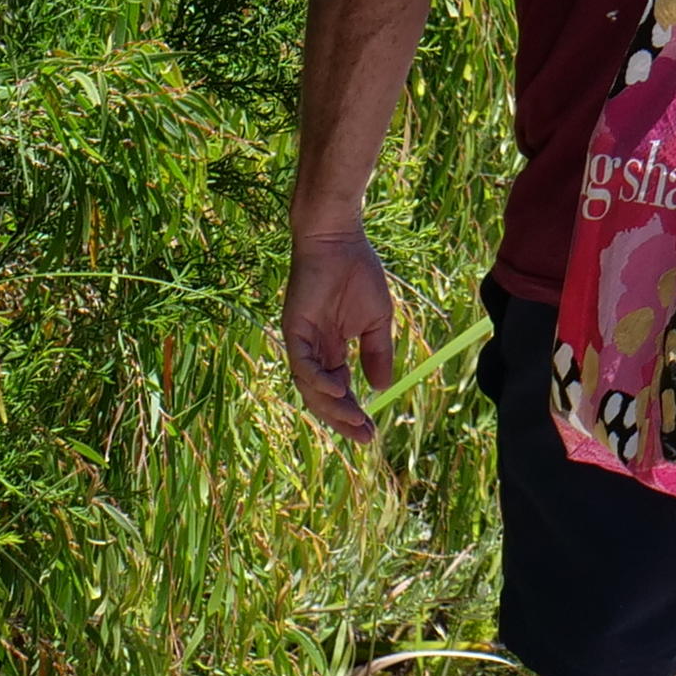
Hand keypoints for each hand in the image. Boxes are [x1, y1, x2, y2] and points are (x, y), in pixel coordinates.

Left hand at [280, 220, 410, 442]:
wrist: (339, 240)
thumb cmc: (358, 272)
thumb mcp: (376, 320)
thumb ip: (377, 352)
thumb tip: (382, 387)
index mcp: (332, 348)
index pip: (339, 389)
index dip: (353, 412)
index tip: (371, 433)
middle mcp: (313, 349)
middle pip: (322, 396)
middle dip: (342, 419)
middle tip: (364, 436)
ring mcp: (301, 341)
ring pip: (310, 386)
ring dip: (332, 406)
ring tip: (355, 420)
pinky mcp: (293, 329)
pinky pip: (302, 363)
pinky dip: (317, 380)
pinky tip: (339, 390)